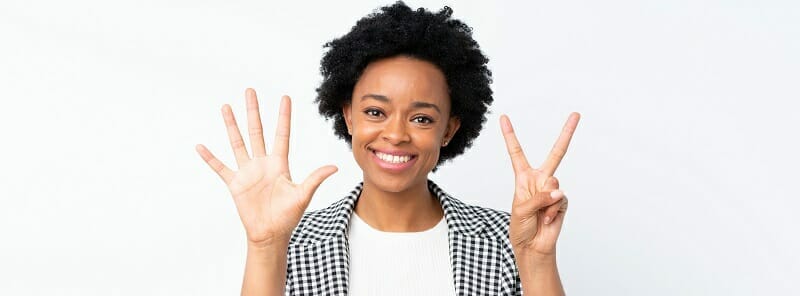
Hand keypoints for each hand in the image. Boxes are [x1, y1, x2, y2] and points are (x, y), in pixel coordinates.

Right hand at [196, 88, 337, 246]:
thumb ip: (315, 179)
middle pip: (257, 131)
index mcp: (279, 164)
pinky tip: (200, 146)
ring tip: (225, 107)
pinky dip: (210, 158)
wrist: (270, 234)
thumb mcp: (303, 195)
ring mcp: (248, 172)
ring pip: (238, 143)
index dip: (283, 116)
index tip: (284, 97)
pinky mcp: (235, 184)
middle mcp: (262, 163)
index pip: (281, 134)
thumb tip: (334, 167)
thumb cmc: (288, 216)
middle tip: (250, 90)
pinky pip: (220, 168)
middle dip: (253, 111)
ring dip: (231, 126)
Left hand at [503, 112, 579, 256]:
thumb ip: (538, 197)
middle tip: (576, 114)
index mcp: (523, 177)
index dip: (510, 135)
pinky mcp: (562, 202)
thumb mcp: (521, 209)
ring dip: (545, 201)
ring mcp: (553, 190)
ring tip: (538, 214)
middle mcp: (540, 179)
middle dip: (566, 133)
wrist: (532, 246)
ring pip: (554, 183)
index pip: (517, 152)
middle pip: (556, 153)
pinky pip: (560, 200)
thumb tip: (558, 191)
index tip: (503, 118)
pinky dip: (551, 211)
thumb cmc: (521, 227)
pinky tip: (546, 219)